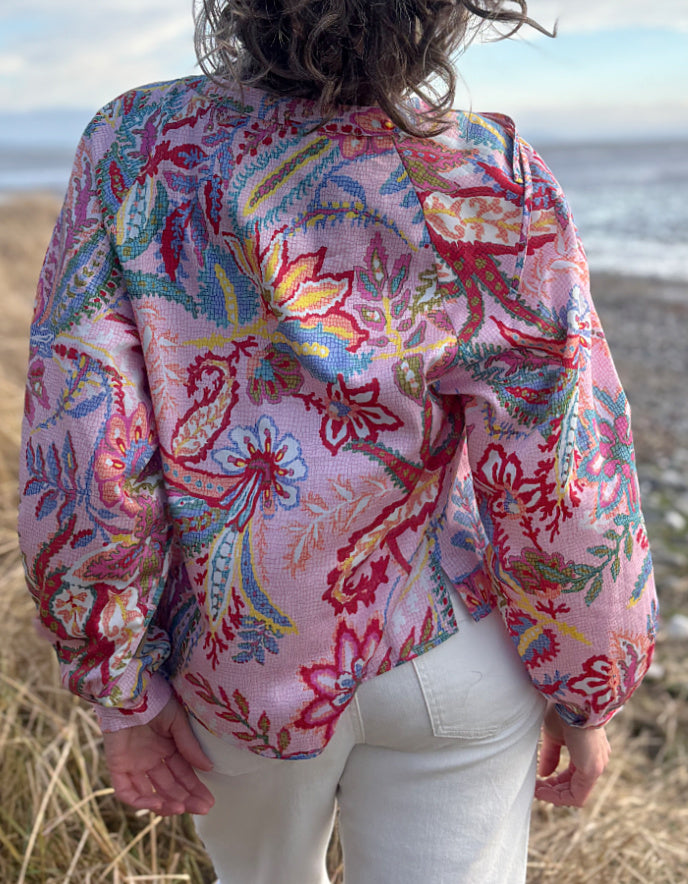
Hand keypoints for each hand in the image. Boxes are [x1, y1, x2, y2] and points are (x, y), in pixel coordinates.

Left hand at [102, 696, 214, 815]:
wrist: (128, 692)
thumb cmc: (154, 700)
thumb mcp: (178, 721)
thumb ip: (189, 746)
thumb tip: (209, 768)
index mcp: (167, 748)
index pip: (183, 774)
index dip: (195, 789)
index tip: (209, 801)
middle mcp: (151, 760)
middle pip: (169, 787)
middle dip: (186, 799)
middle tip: (202, 808)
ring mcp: (134, 765)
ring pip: (149, 794)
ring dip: (165, 804)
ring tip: (180, 808)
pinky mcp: (117, 767)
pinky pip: (126, 792)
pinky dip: (140, 802)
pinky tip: (157, 803)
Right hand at [534, 705, 610, 806]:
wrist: (572, 699)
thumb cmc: (563, 710)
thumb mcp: (554, 735)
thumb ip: (551, 755)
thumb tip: (544, 773)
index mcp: (589, 751)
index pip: (573, 775)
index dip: (555, 781)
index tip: (538, 781)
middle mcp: (596, 761)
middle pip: (574, 787)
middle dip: (553, 790)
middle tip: (534, 788)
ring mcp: (596, 766)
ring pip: (576, 793)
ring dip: (554, 795)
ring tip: (535, 791)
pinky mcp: (591, 770)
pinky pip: (576, 795)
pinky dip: (558, 797)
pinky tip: (541, 791)